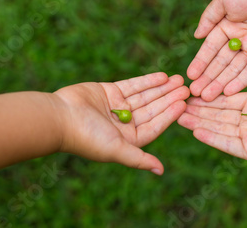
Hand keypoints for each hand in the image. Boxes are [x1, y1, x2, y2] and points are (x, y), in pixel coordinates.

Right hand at [53, 73, 189, 174]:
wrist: (58, 117)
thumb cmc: (87, 138)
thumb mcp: (117, 150)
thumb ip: (139, 159)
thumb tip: (161, 171)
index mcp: (129, 140)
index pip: (155, 125)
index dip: (170, 114)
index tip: (185, 103)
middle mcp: (125, 123)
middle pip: (153, 108)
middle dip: (170, 98)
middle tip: (188, 87)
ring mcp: (118, 106)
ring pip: (146, 95)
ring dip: (162, 88)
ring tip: (179, 78)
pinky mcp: (110, 91)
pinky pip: (133, 85)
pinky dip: (147, 81)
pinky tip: (162, 76)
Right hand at [180, 50, 246, 167]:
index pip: (226, 99)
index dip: (209, 95)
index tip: (192, 91)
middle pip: (219, 115)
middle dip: (198, 111)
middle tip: (178, 105)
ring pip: (219, 129)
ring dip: (200, 123)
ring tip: (180, 118)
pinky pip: (228, 144)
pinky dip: (212, 138)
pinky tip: (196, 132)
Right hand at [187, 0, 246, 100]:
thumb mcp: (223, 0)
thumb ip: (209, 19)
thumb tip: (196, 36)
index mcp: (227, 26)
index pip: (210, 49)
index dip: (200, 63)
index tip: (190, 76)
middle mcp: (239, 39)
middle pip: (221, 63)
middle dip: (208, 78)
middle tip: (195, 93)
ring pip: (234, 69)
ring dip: (221, 83)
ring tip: (207, 96)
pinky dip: (241, 81)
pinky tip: (228, 91)